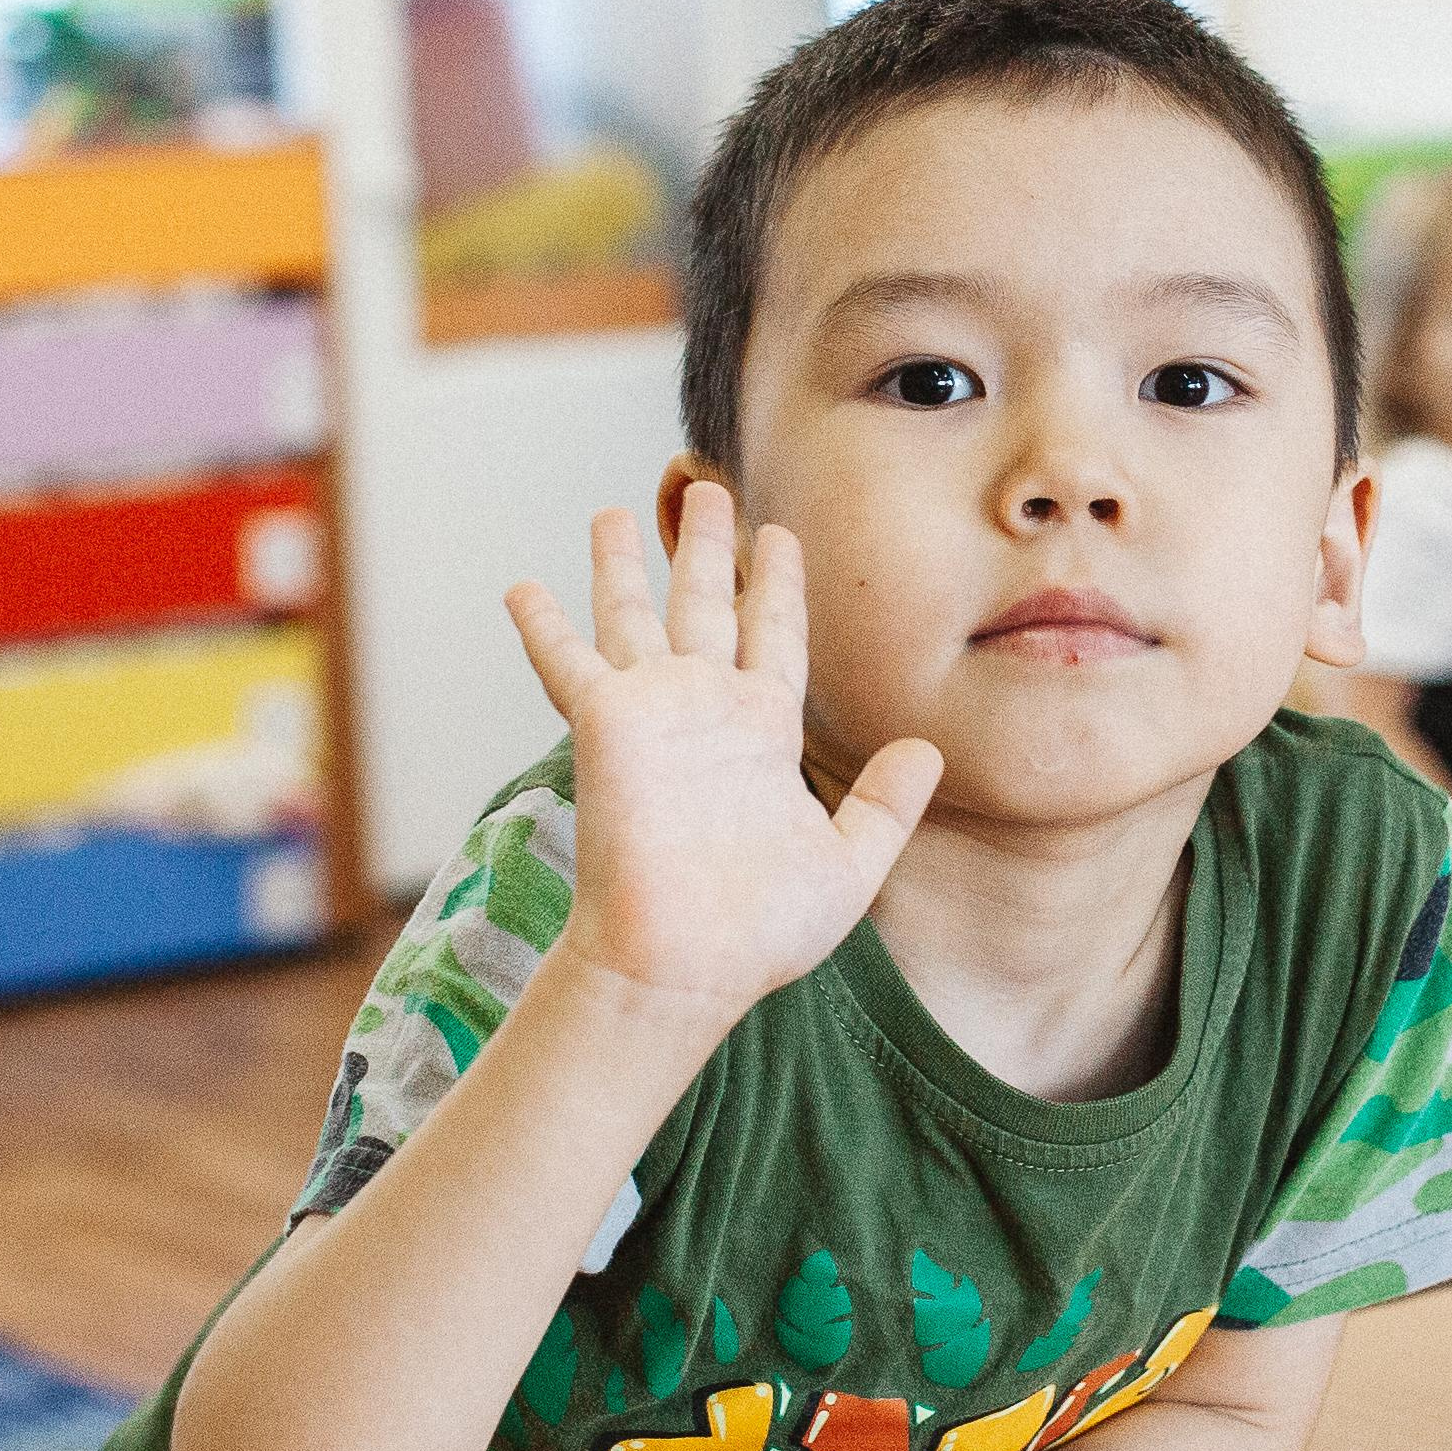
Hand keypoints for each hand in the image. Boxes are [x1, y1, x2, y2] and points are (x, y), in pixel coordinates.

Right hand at [505, 484, 940, 1028]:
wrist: (685, 962)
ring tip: (615, 510)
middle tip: (711, 488)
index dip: (778, 585)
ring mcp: (652, 713)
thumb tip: (928, 750)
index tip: (781, 535)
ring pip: (636, 615)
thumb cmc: (760, 932)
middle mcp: (706, 710)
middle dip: (709, 547)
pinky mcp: (605, 725)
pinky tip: (523, 585)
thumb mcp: (849, 862)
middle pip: (707, 604)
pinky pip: (568, 661)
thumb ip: (886, 803)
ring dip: (623, 564)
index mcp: (763, 733)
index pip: (774, 636)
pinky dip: (544, 623)